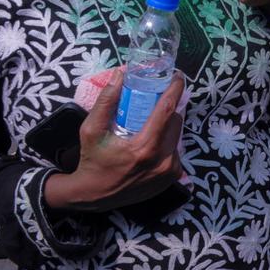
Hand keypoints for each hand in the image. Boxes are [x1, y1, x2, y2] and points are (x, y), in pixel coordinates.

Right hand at [44, 70, 184, 212]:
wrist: (94, 195)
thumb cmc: (93, 159)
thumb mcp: (91, 129)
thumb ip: (106, 101)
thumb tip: (120, 74)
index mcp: (144, 147)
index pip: (167, 110)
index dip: (175, 89)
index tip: (177, 76)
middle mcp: (162, 160)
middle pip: (175, 121)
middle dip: (167, 109)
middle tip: (153, 104)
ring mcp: (170, 170)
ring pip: (178, 135)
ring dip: (168, 126)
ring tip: (150, 125)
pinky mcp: (172, 177)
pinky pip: (176, 150)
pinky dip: (167, 143)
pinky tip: (152, 144)